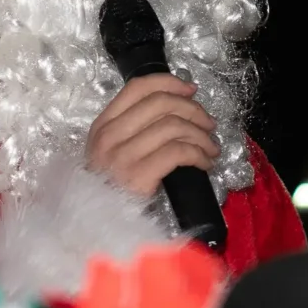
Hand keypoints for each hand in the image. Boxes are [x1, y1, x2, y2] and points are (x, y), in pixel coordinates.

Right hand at [86, 74, 219, 197]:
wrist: (97, 225)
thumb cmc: (109, 190)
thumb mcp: (109, 154)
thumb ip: (131, 130)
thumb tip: (175, 109)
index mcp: (102, 125)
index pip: (138, 88)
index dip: (169, 82)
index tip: (191, 90)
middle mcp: (109, 136)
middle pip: (161, 103)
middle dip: (193, 109)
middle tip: (208, 124)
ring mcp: (122, 156)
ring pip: (173, 126)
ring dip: (201, 135)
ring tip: (210, 147)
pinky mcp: (138, 176)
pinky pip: (178, 152)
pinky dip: (199, 154)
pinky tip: (205, 162)